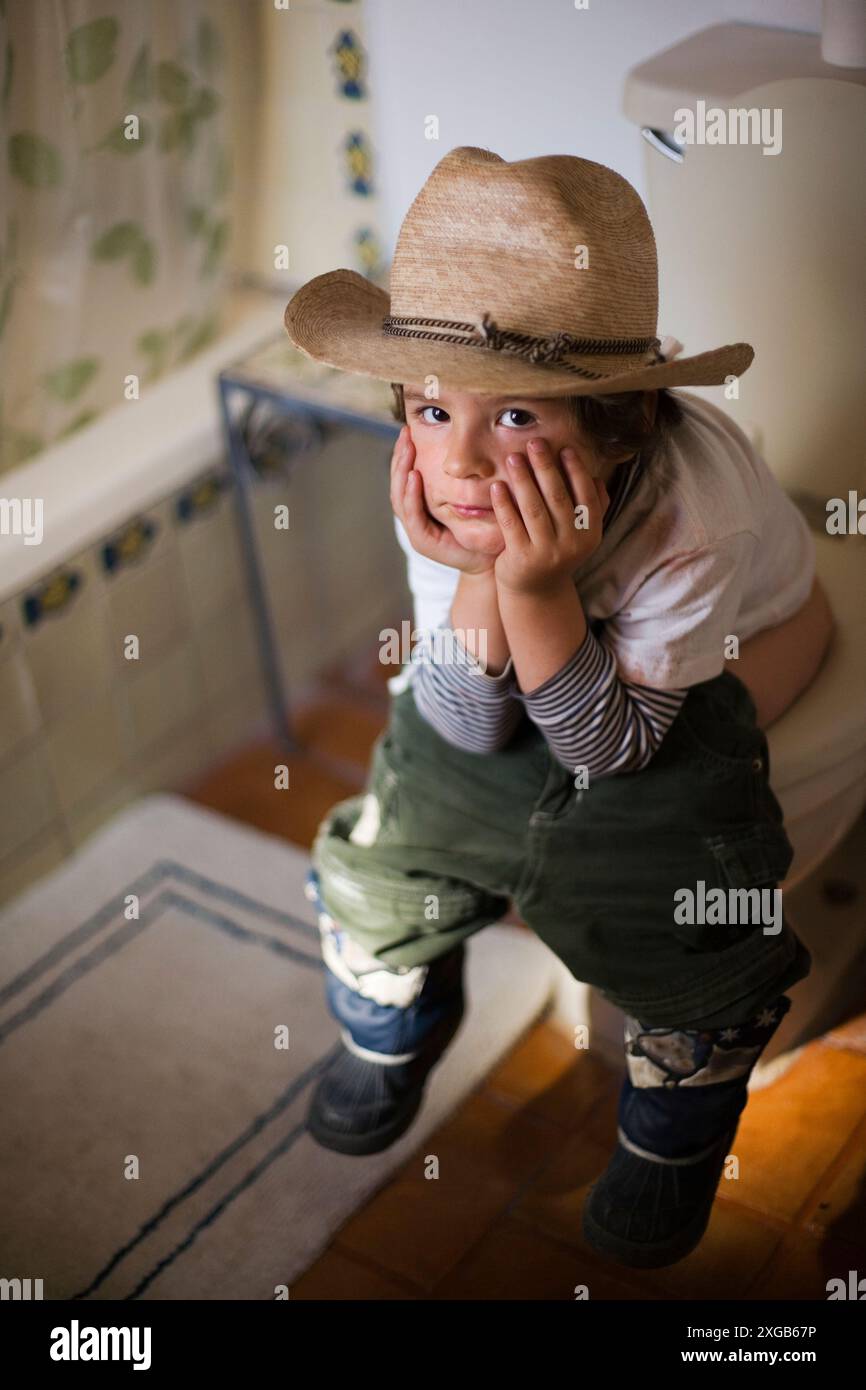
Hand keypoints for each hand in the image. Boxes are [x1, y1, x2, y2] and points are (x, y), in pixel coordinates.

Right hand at [389, 425, 499, 575]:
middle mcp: (416, 516)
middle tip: (404, 434)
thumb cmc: (487, 526)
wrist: (492, 559)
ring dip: (402, 472)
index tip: (409, 430)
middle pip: (399, 482)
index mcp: (424, 504)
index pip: (407, 474)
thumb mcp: (475, 494)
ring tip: (407, 450)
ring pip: (400, 497)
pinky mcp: (423, 541)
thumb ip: (466, 473)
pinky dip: (412, 496)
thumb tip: (468, 440)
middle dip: (400, 457)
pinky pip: (413, 516)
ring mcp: (417, 530)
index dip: (405, 453)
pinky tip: (414, 476)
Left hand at [490, 438, 608, 595]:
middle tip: (534, 442)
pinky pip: (511, 525)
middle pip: (557, 498)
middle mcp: (572, 544)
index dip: (575, 471)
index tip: (563, 448)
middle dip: (545, 467)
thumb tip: (595, 476)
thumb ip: (590, 507)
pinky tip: (497, 486)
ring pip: (534, 509)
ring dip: (523, 480)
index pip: (585, 496)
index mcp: (590, 533)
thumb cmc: (557, 551)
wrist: (536, 591)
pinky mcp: (522, 559)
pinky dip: (504, 504)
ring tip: (513, 458)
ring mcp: (547, 553)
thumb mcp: (579, 533)